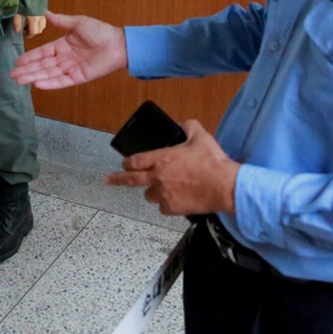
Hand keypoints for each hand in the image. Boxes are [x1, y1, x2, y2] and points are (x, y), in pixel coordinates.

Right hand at [10, 11, 126, 88]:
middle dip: (27, 70)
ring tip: (20, 80)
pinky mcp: (78, 77)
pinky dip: (50, 83)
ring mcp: (70, 69)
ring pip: (48, 74)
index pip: (42, 53)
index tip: (17, 62)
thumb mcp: (77, 23)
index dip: (29, 58)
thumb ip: (60, 20)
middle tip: (12, 75)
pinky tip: (38, 84)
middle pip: (42, 66)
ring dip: (34, 77)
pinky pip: (61, 81)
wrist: (118, 43)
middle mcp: (64, 58)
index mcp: (62, 45)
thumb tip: (45, 12)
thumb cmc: (100, 31)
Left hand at [105, 120, 238, 215]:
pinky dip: (167, 203)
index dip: (127, 162)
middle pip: (130, 180)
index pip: (135, 161)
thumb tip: (182, 125)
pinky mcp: (172, 208)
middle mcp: (158, 177)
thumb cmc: (213, 163)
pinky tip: (177, 198)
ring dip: (153, 191)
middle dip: (116, 179)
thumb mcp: (200, 136)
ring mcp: (164, 194)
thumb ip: (187, 126)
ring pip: (149, 195)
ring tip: (164, 188)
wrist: (224, 187)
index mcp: (161, 159)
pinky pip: (163, 207)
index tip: (123, 164)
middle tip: (107, 181)